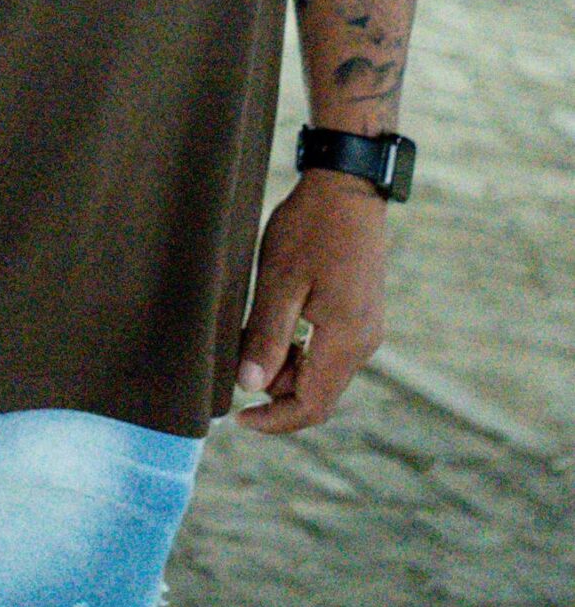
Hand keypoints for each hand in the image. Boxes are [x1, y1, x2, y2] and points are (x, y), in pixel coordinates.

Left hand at [234, 169, 387, 434]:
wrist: (347, 186)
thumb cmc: (311, 227)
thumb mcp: (280, 279)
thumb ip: (267, 336)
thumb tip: (249, 387)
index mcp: (346, 340)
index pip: (312, 406)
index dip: (274, 420)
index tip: (239, 418)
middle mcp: (364, 342)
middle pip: (318, 393)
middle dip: (276, 389)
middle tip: (238, 361)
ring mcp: (366, 327)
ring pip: (322, 371)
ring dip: (286, 367)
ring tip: (252, 333)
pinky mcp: (362, 313)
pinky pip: (330, 349)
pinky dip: (300, 348)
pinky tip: (277, 319)